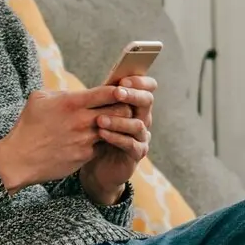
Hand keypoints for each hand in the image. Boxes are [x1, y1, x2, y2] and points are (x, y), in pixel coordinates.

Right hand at [0, 85, 134, 193]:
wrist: (20, 159)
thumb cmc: (28, 126)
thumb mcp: (39, 99)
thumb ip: (62, 93)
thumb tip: (75, 92)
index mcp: (72, 103)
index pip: (108, 92)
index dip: (120, 90)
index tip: (123, 90)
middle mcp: (82, 120)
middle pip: (120, 110)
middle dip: (125, 107)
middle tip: (123, 107)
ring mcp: (86, 139)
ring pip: (115, 129)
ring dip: (116, 126)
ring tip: (112, 124)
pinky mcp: (86, 155)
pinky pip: (103, 146)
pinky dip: (103, 142)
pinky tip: (97, 140)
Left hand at [80, 76, 156, 204]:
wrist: (96, 165)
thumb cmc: (96, 133)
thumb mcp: (99, 112)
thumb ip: (104, 98)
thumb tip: (103, 82)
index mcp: (136, 104)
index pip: (148, 87)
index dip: (139, 81)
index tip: (123, 80)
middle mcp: (143, 118)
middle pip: (147, 101)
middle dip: (132, 95)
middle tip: (117, 93)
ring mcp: (142, 136)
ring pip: (137, 124)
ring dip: (118, 120)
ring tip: (100, 119)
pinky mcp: (137, 153)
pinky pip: (130, 144)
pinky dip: (116, 137)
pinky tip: (102, 134)